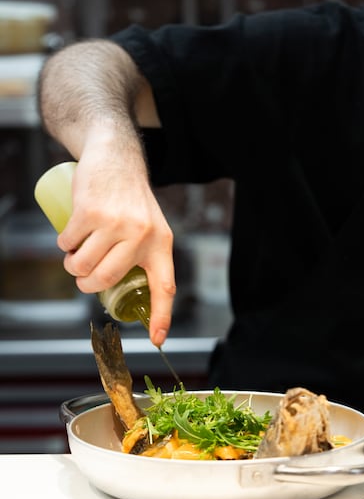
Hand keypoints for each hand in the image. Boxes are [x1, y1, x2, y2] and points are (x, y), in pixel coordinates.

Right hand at [57, 127, 175, 346]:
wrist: (117, 158)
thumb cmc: (132, 199)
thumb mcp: (151, 226)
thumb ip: (146, 254)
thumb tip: (130, 292)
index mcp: (161, 244)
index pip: (166, 286)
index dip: (162, 316)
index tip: (157, 340)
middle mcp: (141, 235)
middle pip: (107, 278)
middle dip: (87, 284)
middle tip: (82, 277)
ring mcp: (116, 223)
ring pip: (84, 262)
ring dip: (72, 266)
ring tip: (73, 258)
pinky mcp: (91, 211)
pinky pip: (68, 242)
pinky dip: (63, 244)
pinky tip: (68, 238)